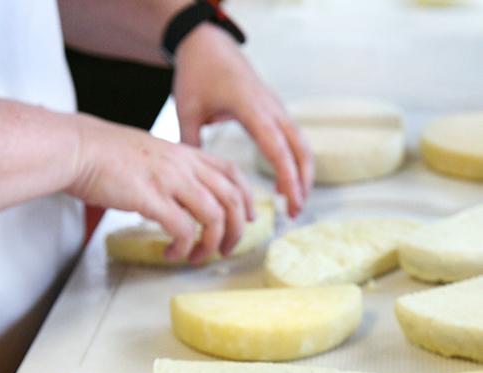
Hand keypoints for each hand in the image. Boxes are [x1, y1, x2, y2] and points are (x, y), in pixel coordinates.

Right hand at [69, 112, 253, 262]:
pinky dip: (183, 247)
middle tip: (226, 249)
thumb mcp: (151, 154)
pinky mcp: (152, 198)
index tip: (248, 218)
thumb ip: (172, 171)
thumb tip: (181, 197)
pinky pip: (183, 229)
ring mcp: (170, 180)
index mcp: (185, 153)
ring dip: (211, 243)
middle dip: (236, 230)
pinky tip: (172, 253)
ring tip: (199, 257)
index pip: (232, 173)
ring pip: (214, 216)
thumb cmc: (106, 154)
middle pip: (231, 199)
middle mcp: (184, 165)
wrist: (77, 147)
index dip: (247, 198)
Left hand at [173, 24, 313, 216]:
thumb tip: (193, 181)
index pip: (275, 146)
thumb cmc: (195, 73)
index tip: (291, 200)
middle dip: (303, 181)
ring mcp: (276, 107)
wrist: (207, 42)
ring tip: (294, 205)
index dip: (286, 175)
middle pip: (299, 148)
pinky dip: (296, 163)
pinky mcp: (275, 110)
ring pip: (302, 144)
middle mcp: (270, 106)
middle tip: (295, 213)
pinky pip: (294, 139)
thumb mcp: (185, 109)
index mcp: (249, 106)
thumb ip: (190, 143)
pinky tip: (287, 185)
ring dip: (303, 174)